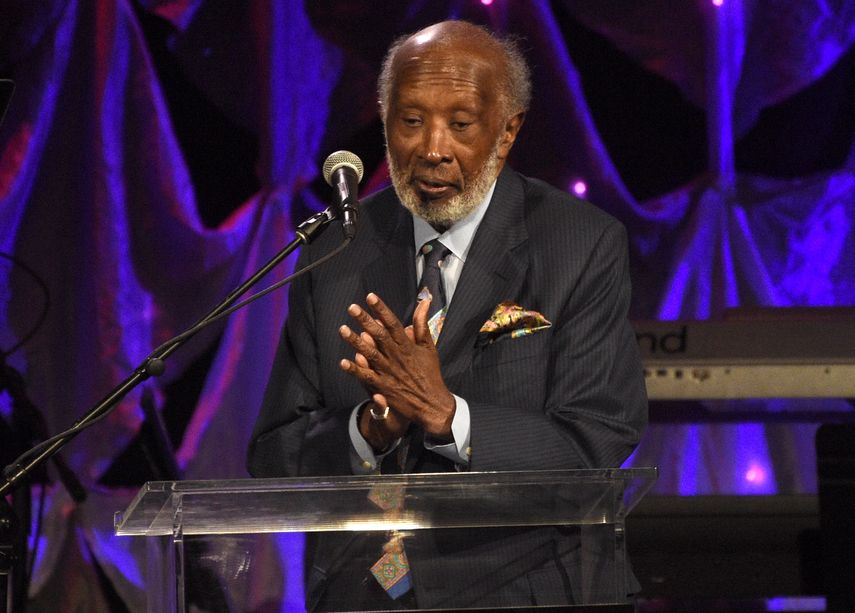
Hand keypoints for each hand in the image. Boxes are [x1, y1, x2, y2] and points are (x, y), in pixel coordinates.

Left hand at [340, 293, 455, 441]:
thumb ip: (422, 324)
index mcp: (408, 346)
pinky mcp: (384, 387)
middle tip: (352, 308)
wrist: (432, 403)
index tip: (370, 297)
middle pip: (379, 335)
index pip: (393, 323)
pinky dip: (355, 370)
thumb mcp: (429, 346)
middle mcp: (397, 357)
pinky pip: (367, 377)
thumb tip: (425, 301)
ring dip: (356, 342)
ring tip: (343, 329)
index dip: (381, 309)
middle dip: (365, 320)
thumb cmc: (430, 373)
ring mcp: (389, 372)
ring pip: (370, 354)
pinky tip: (343, 362)